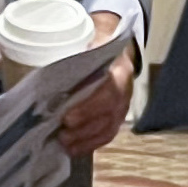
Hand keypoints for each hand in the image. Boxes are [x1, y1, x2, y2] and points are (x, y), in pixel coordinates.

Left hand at [58, 12, 135, 157]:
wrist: (119, 52)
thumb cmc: (101, 45)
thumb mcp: (96, 36)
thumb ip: (87, 42)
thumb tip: (64, 46)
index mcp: (120, 70)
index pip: (109, 93)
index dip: (89, 108)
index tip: (67, 117)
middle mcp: (125, 92)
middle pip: (107, 116)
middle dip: (84, 128)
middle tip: (62, 134)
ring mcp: (123, 108)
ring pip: (108, 129)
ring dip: (86, 140)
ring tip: (65, 144)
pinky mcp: (117, 118)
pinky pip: (107, 135)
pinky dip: (90, 144)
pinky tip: (74, 149)